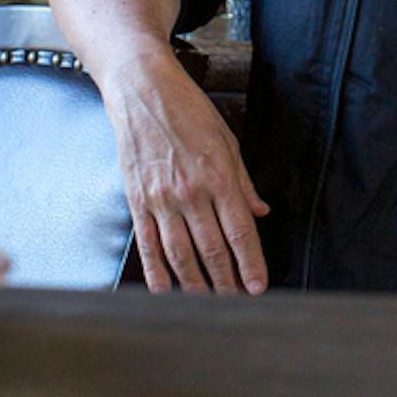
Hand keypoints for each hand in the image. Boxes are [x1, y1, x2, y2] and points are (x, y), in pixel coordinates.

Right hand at [101, 51, 270, 293]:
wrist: (143, 90)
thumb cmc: (188, 110)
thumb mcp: (227, 140)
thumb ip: (243, 182)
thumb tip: (260, 212)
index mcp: (218, 176)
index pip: (239, 231)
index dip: (251, 263)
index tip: (259, 287)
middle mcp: (190, 192)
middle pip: (212, 249)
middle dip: (227, 282)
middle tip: (237, 305)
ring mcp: (161, 198)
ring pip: (180, 254)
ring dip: (195, 285)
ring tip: (207, 305)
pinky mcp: (137, 200)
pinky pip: (147, 244)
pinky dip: (156, 272)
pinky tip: (165, 291)